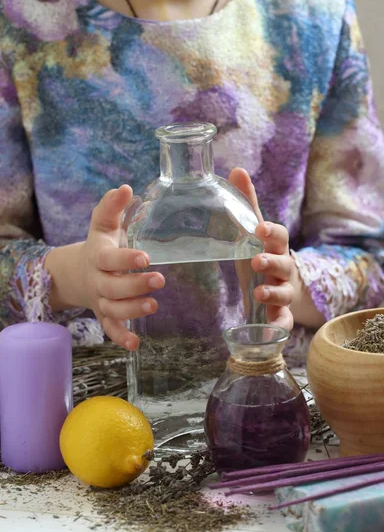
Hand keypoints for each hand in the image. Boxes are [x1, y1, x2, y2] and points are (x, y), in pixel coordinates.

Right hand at [46, 185, 164, 350]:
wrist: (76, 273)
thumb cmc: (100, 245)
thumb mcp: (102, 225)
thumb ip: (112, 207)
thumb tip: (125, 188)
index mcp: (98, 256)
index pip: (109, 258)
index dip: (125, 259)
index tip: (145, 257)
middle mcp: (98, 280)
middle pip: (112, 286)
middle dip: (135, 285)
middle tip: (159, 280)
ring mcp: (100, 300)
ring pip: (113, 308)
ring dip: (132, 310)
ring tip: (153, 305)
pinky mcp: (104, 315)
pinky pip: (110, 329)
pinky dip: (120, 337)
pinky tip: (135, 344)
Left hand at [229, 168, 295, 331]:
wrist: (287, 286)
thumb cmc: (265, 253)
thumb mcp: (255, 232)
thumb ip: (247, 204)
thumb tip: (237, 169)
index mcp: (276, 246)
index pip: (279, 235)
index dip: (271, 231)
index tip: (259, 228)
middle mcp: (284, 267)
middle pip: (283, 262)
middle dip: (271, 260)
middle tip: (256, 260)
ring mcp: (285, 290)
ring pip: (284, 291)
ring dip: (273, 291)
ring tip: (258, 292)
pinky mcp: (281, 312)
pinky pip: (283, 321)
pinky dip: (278, 327)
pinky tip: (271, 334)